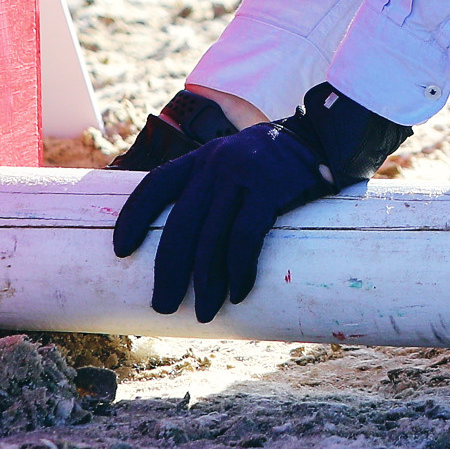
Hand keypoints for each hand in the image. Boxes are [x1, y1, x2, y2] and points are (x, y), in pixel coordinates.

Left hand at [113, 82, 409, 321]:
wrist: (329, 137)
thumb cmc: (280, 162)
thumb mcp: (237, 161)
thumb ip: (213, 187)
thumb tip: (190, 239)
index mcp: (201, 158)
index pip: (154, 186)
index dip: (133, 218)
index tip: (121, 251)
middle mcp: (215, 164)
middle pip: (180, 225)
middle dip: (168, 271)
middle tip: (164, 306)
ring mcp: (243, 174)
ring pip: (211, 238)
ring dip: (206, 282)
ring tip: (205, 311)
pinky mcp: (271, 187)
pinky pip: (246, 236)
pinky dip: (239, 268)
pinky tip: (238, 292)